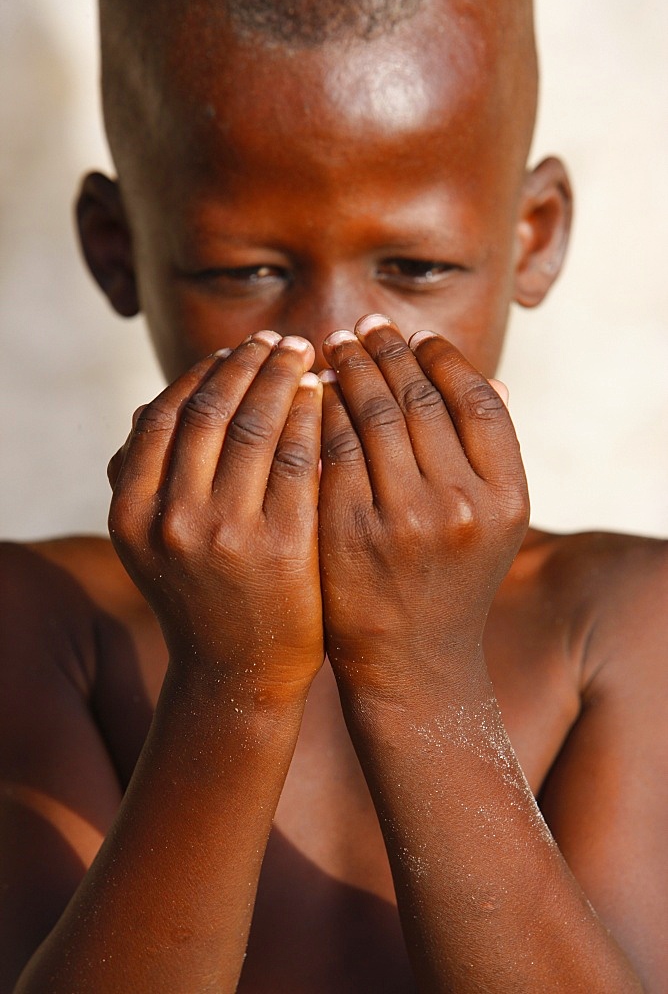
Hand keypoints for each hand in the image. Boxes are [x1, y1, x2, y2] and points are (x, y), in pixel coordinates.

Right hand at [108, 332, 323, 702]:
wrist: (238, 672)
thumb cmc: (201, 595)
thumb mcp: (152, 541)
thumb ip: (146, 477)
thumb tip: (144, 408)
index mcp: (130, 509)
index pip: (166, 413)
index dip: (206, 373)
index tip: (238, 348)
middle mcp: (170, 517)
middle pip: (213, 410)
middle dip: (251, 363)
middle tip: (282, 339)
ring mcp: (226, 532)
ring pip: (257, 426)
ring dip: (283, 379)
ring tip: (306, 356)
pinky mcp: (281, 546)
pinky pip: (299, 458)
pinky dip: (312, 417)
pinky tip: (325, 397)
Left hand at [318, 315, 528, 695]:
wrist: (410, 664)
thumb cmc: (450, 584)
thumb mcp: (490, 526)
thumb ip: (493, 456)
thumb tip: (498, 379)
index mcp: (506, 497)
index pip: (476, 398)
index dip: (442, 357)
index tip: (414, 333)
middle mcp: (462, 505)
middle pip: (421, 398)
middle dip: (386, 351)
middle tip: (362, 325)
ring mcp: (405, 519)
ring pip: (373, 414)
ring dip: (348, 370)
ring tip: (331, 347)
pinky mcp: (349, 531)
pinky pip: (331, 447)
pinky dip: (318, 411)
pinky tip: (307, 393)